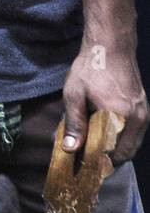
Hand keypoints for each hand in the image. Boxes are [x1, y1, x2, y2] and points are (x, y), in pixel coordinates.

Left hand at [60, 41, 147, 164]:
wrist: (111, 47)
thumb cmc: (90, 69)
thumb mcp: (74, 95)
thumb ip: (74, 123)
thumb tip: (71, 149)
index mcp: (120, 116)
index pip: (112, 153)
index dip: (97, 162)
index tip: (81, 165)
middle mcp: (137, 119)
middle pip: (125, 153)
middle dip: (107, 159)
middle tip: (86, 160)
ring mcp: (143, 114)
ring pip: (131, 144)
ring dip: (115, 150)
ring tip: (93, 149)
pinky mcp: (143, 109)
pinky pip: (134, 133)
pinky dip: (122, 139)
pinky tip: (104, 136)